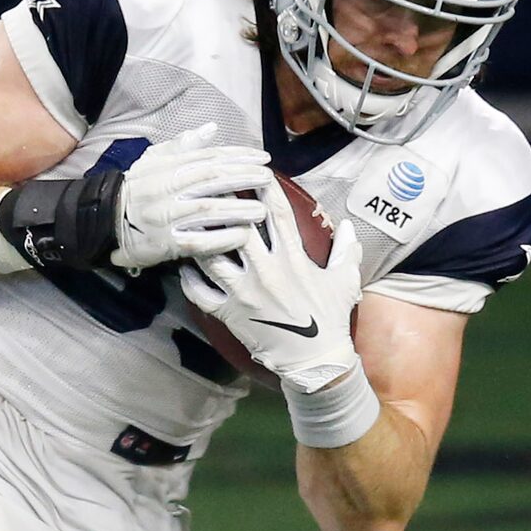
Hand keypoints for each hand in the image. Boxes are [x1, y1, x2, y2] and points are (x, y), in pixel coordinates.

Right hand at [111, 126, 273, 270]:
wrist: (103, 220)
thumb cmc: (135, 189)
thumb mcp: (152, 160)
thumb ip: (182, 146)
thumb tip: (211, 129)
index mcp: (168, 168)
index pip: (209, 158)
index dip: (239, 157)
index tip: (263, 158)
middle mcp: (168, 191)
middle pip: (213, 181)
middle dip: (244, 178)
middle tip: (268, 179)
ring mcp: (167, 218)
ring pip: (209, 211)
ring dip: (238, 210)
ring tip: (262, 210)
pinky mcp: (166, 244)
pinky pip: (198, 241)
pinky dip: (221, 238)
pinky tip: (241, 236)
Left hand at [184, 187, 365, 392]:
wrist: (313, 360)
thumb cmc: (330, 319)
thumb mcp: (345, 280)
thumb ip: (346, 250)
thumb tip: (346, 224)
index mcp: (293, 258)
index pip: (276, 213)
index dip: (263, 187)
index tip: (253, 170)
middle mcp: (266, 271)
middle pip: (236, 229)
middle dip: (222, 207)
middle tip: (207, 190)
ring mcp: (244, 293)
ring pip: (212, 258)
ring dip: (199, 240)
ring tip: (189, 225)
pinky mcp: (229, 313)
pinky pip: (200, 293)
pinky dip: (189, 279)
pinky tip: (184, 268)